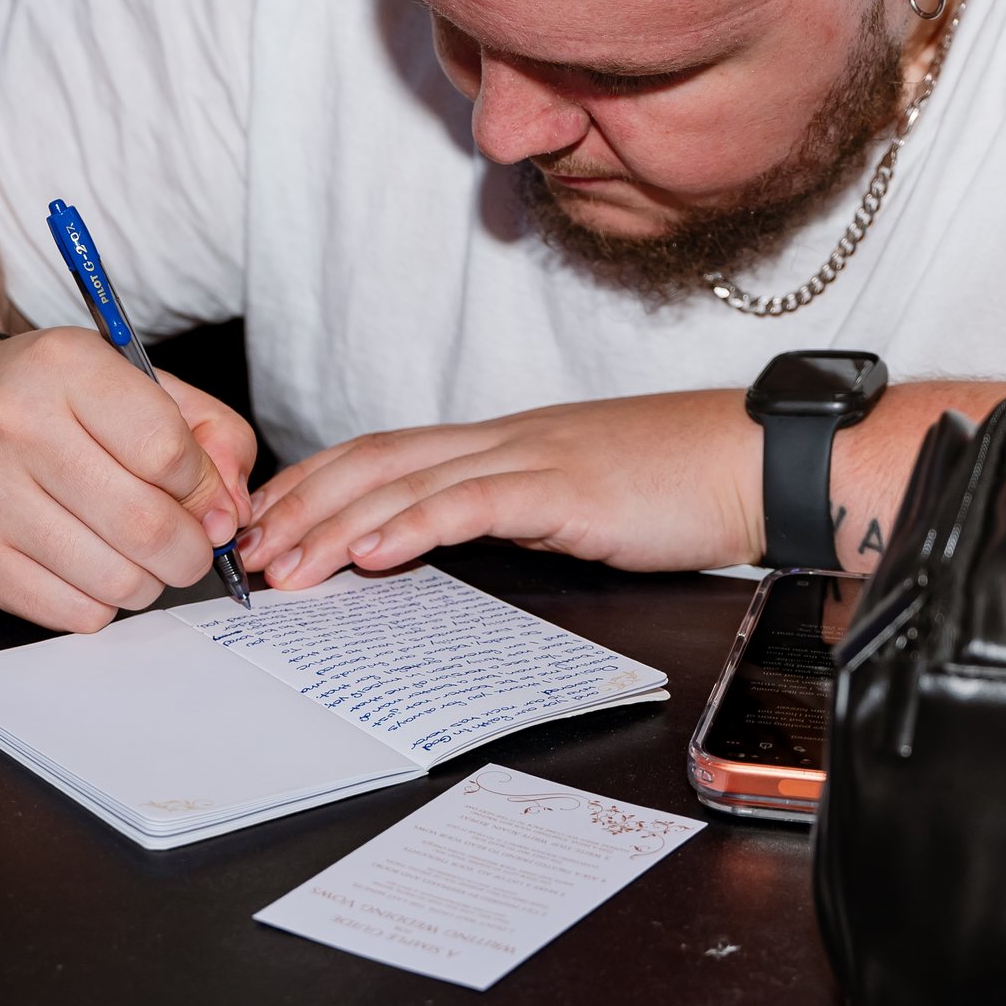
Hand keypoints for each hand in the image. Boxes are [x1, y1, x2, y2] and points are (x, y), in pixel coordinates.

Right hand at [0, 328, 255, 630]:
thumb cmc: (48, 404)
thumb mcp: (134, 384)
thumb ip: (209, 434)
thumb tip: (232, 509)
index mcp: (64, 368)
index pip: (168, 451)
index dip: (206, 490)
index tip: (207, 500)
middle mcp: (16, 427)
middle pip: (148, 526)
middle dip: (191, 551)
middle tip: (189, 546)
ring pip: (118, 581)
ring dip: (147, 581)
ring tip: (134, 554)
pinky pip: (76, 613)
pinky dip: (100, 603)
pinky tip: (86, 568)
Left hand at [239, 390, 762, 589]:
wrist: (760, 462)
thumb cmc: (681, 486)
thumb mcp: (578, 498)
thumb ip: (516, 512)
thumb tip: (458, 541)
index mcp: (503, 443)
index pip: (385, 452)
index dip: (316, 483)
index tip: (266, 523)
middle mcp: (504, 440)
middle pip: (375, 460)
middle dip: (300, 506)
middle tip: (245, 553)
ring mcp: (532, 459)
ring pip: (408, 482)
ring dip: (335, 525)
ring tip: (284, 565)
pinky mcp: (566, 489)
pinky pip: (475, 503)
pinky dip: (415, 525)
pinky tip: (373, 553)